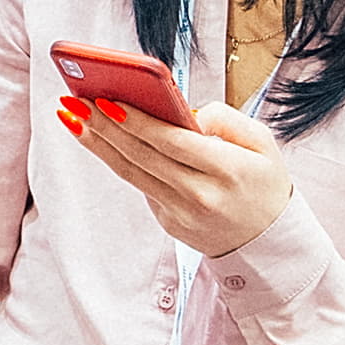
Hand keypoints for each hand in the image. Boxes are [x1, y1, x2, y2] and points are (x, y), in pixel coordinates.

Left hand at [62, 94, 293, 258]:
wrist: (272, 245)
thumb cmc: (265, 184)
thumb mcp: (263, 144)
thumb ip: (226, 119)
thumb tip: (186, 110)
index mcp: (228, 170)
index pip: (173, 142)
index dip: (137, 121)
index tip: (107, 99)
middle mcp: (202, 196)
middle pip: (143, 156)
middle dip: (104, 126)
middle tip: (75, 100)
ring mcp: (183, 215)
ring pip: (132, 173)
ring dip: (98, 143)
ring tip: (72, 117)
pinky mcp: (171, 225)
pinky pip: (142, 187)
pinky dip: (119, 161)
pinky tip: (100, 140)